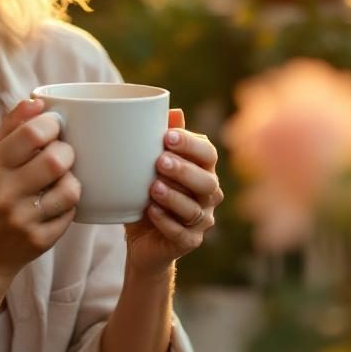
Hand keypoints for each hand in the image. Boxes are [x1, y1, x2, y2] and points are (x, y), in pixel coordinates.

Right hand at [0, 98, 80, 288]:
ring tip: (60, 181)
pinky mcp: (39, 241)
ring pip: (70, 188)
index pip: (32, 133)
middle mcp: (3, 194)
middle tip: (62, 154)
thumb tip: (38, 100)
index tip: (54, 128)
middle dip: (67, 152)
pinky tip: (56, 205)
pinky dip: (69, 206)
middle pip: (56, 160)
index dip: (52, 125)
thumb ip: (12, 127)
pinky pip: (71, 214)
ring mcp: (22, 220)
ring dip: (71, 181)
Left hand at [124, 109, 223, 278]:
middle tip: (159, 161)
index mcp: (202, 169)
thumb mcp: (148, 165)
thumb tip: (173, 109)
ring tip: (152, 187)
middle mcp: (208, 194)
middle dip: (184, 170)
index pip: (208, 153)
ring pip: (195, 208)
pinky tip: (151, 212)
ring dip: (174, 197)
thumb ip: (160, 139)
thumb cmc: (148, 193)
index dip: (190, 144)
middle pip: (207, 181)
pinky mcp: (190, 242)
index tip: (166, 135)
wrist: (142, 238)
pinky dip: (167, 222)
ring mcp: (202, 220)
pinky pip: (183, 233)